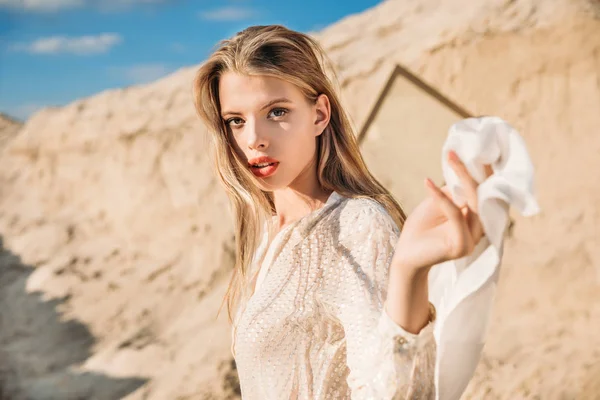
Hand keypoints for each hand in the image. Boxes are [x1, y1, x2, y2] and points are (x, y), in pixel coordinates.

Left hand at [391, 150, 493, 272]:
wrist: (405, 256)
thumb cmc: (420, 229)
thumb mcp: (436, 203)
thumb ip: (451, 191)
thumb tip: (463, 173)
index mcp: (476, 219)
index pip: (483, 193)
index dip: (480, 172)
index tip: (467, 151)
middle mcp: (479, 230)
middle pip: (481, 195)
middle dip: (469, 171)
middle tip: (454, 152)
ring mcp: (473, 239)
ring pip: (473, 202)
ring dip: (461, 177)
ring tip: (450, 159)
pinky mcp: (461, 245)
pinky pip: (455, 215)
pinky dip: (441, 197)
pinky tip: (427, 182)